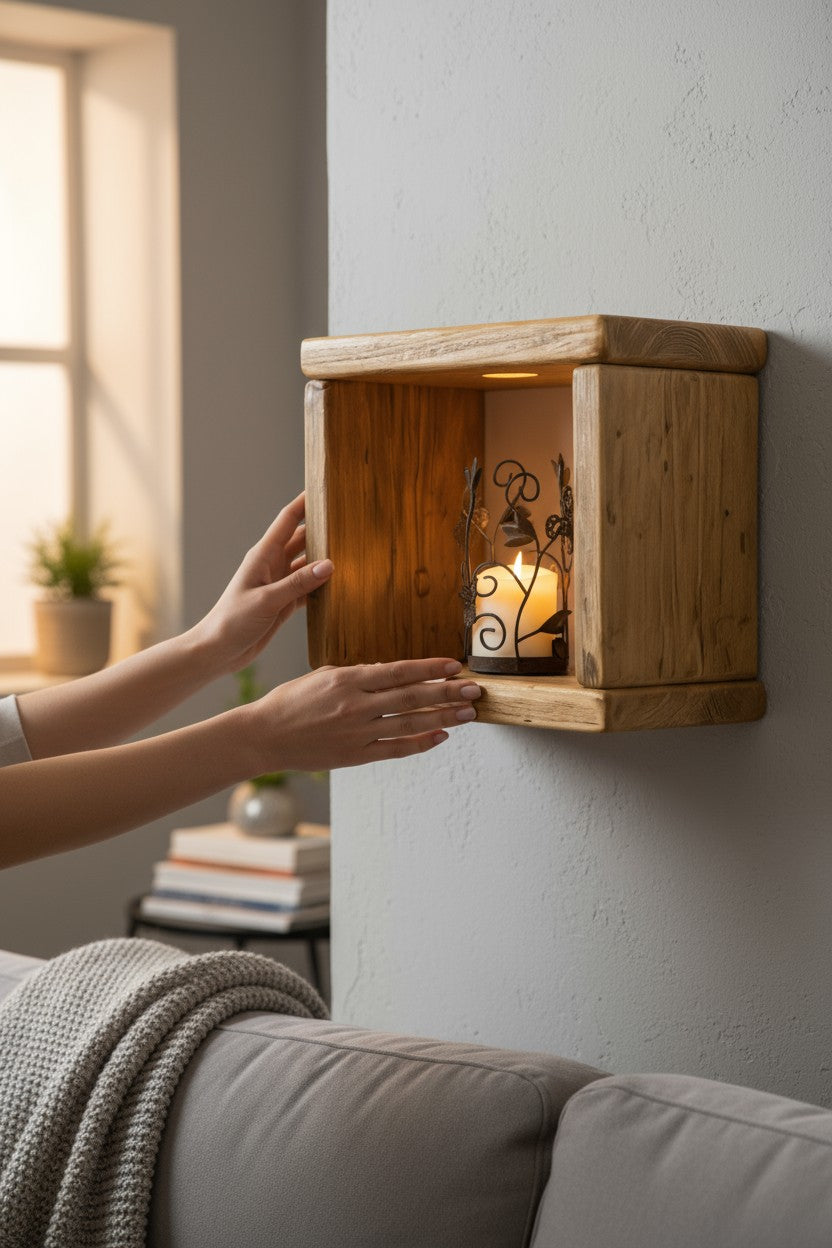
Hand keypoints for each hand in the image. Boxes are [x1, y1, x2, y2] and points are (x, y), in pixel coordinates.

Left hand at [192, 493, 332, 674]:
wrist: (218, 651)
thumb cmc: (232, 621)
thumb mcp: (267, 600)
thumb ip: (297, 583)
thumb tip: (329, 565)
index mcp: (263, 555)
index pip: (289, 520)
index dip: (305, 502)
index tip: (326, 489)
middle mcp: (273, 564)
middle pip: (304, 539)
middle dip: (324, 529)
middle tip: (350, 521)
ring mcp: (279, 583)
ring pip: (309, 564)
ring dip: (327, 559)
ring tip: (353, 552)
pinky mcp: (285, 602)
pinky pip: (308, 588)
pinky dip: (323, 586)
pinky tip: (341, 585)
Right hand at [245, 658, 481, 771]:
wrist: (264, 736)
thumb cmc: (290, 701)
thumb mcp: (322, 675)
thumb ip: (358, 674)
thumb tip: (390, 671)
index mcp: (348, 679)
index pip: (399, 671)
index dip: (431, 668)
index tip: (455, 665)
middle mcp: (356, 705)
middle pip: (412, 697)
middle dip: (447, 692)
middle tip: (475, 689)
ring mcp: (358, 733)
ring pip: (410, 723)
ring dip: (443, 717)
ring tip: (469, 713)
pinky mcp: (356, 755)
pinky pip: (396, 749)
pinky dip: (421, 743)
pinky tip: (441, 736)